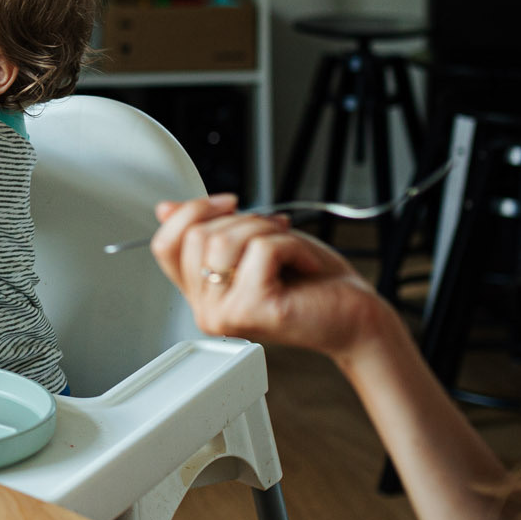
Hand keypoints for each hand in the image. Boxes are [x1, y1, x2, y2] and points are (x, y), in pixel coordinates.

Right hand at [151, 194, 396, 364]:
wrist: (355, 316)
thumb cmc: (313, 283)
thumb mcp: (255, 243)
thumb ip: (211, 229)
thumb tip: (166, 208)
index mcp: (202, 294)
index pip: (165, 246)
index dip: (191, 212)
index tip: (228, 202)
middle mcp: (207, 311)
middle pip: (197, 236)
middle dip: (244, 219)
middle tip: (276, 232)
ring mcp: (225, 315)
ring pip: (225, 240)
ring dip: (268, 230)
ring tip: (290, 248)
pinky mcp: (253, 311)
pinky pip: (262, 250)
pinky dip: (292, 245)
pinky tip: (304, 264)